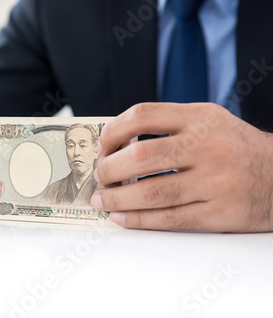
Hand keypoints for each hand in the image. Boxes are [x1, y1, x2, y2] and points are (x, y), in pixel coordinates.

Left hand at [90, 103, 272, 232]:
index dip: (113, 132)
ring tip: (102, 200)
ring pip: (151, 192)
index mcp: (200, 118)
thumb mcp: (208, 121)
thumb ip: (167, 126)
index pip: (142, 115)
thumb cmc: (234, 148)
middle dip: (109, 169)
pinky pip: (168, 218)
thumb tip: (116, 144)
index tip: (102, 146)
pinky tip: (122, 217)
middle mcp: (207, 146)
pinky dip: (138, 219)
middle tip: (99, 177)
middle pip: (141, 156)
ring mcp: (214, 181)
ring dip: (117, 198)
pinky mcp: (218, 213)